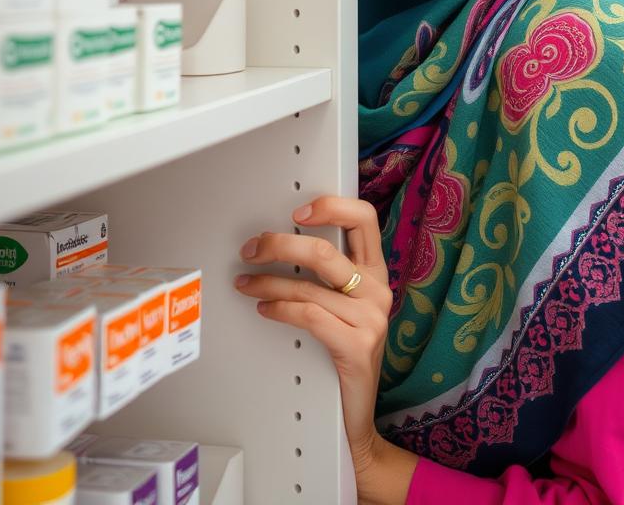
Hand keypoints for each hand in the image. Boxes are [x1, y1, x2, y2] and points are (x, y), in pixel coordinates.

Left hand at [233, 194, 400, 492]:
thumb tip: (279, 244)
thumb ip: (325, 277)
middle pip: (327, 250)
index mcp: (375, 272)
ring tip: (245, 282)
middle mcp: (378, 289)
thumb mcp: (344, 307)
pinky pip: (310, 315)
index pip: (364, 219)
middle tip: (251, 249)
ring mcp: (371, 318)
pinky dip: (281, 307)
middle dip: (280, 244)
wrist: (354, 417)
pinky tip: (265, 308)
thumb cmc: (343, 353)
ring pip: (310, 284)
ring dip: (268, 279)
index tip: (298, 211)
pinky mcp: (358, 346)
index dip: (332, 206)